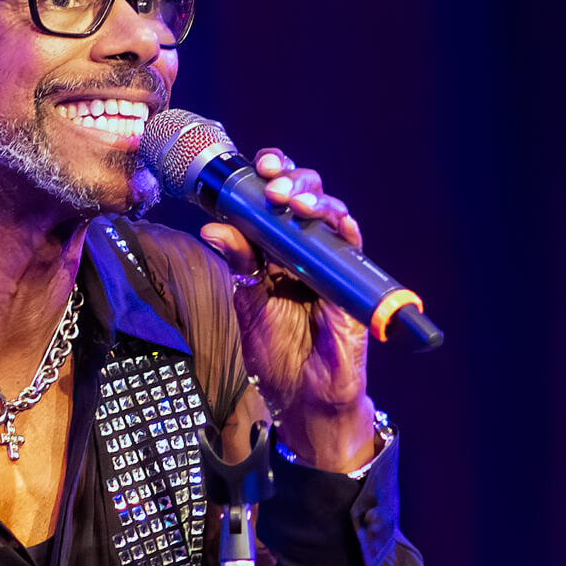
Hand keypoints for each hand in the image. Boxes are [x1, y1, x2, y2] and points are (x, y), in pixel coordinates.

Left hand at [201, 148, 374, 469]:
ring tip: (293, 200)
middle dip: (291, 179)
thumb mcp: (248, 303)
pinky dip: (343, 227)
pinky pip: (352, 247)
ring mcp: (329, 265)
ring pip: (330, 214)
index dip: (268, 177)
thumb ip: (237, 264)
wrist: (301, 399)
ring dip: (314, 198)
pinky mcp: (350, 284)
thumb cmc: (276, 354)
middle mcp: (304, 252)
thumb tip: (213, 227)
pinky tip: (330, 217)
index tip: (255, 167)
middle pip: (304, 197)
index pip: (274, 202)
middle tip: (273, 183)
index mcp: (275, 252)